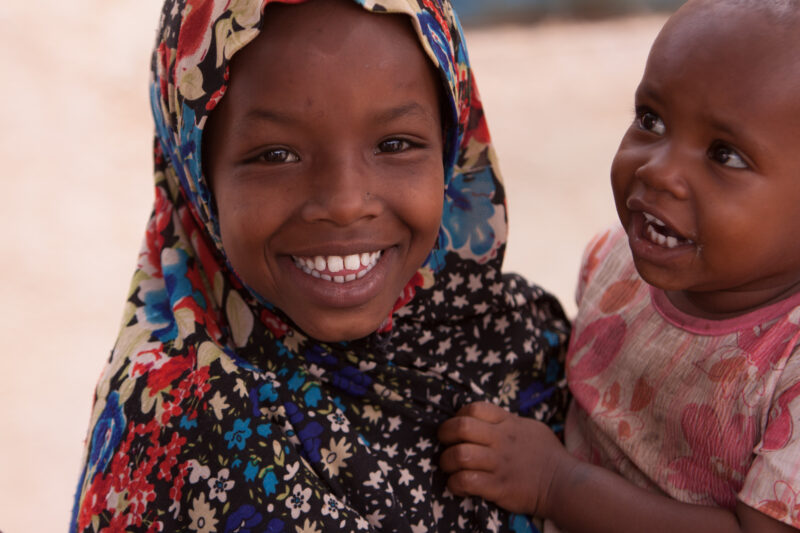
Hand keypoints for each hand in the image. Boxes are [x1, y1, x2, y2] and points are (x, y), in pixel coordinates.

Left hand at [438, 401, 574, 516]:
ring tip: (449, 467)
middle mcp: (501, 440)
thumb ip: (507, 421)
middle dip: (445, 434)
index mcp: (508, 423)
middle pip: (461, 428)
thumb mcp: (529, 427)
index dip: (459, 415)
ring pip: (460, 455)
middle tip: (445, 444)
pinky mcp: (498, 487)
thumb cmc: (547, 454)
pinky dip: (455, 483)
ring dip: (447, 461)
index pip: (474, 408)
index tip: (457, 426)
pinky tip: (457, 485)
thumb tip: (487, 419)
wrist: (564, 483)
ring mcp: (498, 464)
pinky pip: (466, 481)